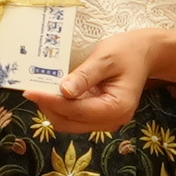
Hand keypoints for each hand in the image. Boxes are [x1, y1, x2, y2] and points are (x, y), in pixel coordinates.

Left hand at [25, 27, 164, 135]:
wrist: (145, 54)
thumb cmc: (128, 52)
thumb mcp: (106, 58)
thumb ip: (85, 75)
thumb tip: (64, 91)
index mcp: (117, 108)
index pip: (76, 111)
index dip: (51, 102)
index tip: (31, 91)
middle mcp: (112, 120)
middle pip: (70, 122)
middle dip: (49, 107)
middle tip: (31, 88)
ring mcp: (106, 120)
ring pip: (70, 123)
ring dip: (53, 109)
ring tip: (39, 89)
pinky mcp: (99, 116)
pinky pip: (75, 117)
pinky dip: (61, 107)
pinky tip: (52, 92)